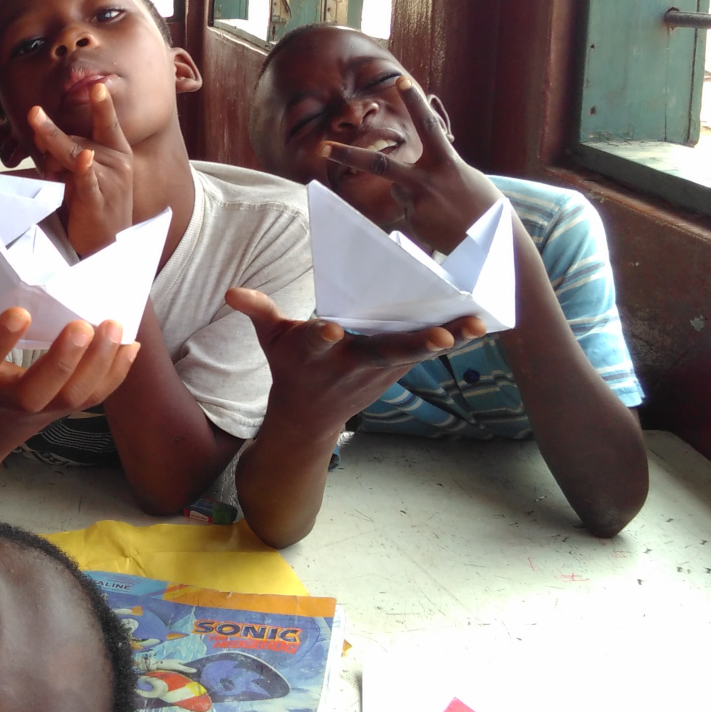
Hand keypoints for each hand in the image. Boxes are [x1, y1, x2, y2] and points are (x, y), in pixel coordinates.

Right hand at [0, 248, 139, 508]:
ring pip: (71, 397)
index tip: (19, 313)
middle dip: (63, 360)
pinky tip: (129, 346)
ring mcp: (35, 411)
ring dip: (97, 364)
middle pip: (39, 390)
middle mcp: (4, 400)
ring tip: (115, 326)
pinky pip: (90, 400)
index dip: (0, 341)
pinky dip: (113, 376)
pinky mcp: (57, 415)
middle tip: (84, 323)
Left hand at [26, 82, 132, 256]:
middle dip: (52, 137)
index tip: (98, 86)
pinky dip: (84, 170)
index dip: (103, 106)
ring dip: (52, 155)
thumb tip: (43, 135)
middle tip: (33, 114)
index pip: (108, 125)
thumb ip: (67, 154)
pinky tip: (85, 159)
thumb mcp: (83, 173)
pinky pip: (87, 180)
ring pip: (74, 155)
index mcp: (118, 153)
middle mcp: (118, 163)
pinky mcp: (98, 200)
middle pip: (78, 139)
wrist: (106, 246)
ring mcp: (110, 182)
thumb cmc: (94, 205)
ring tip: (37, 127)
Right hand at [226, 287, 484, 426]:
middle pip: (382, 354)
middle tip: (441, 338)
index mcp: (313, 354)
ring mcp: (375, 372)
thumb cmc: (291, 367)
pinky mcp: (394, 371)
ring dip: (446, 340)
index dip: (322, 337)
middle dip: (411, 346)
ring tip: (476, 324)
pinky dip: (451, 338)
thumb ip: (258, 312)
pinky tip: (478, 322)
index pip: (315, 343)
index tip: (330, 330)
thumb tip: (232, 292)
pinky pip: (424, 352)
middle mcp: (348, 365)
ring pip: (414, 354)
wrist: (308, 419)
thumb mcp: (270, 341)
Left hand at [323, 76, 503, 254]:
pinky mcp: (413, 221)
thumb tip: (415, 165)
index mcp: (446, 162)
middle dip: (348, 155)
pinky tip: (439, 221)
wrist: (488, 241)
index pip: (428, 126)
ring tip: (441, 207)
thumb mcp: (463, 175)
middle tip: (323, 148)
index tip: (400, 81)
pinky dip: (420, 212)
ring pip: (398, 189)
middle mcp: (427, 180)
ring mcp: (417, 202)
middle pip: (379, 164)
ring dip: (413, 194)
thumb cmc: (479, 205)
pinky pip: (407, 210)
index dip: (415, 103)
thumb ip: (438, 162)